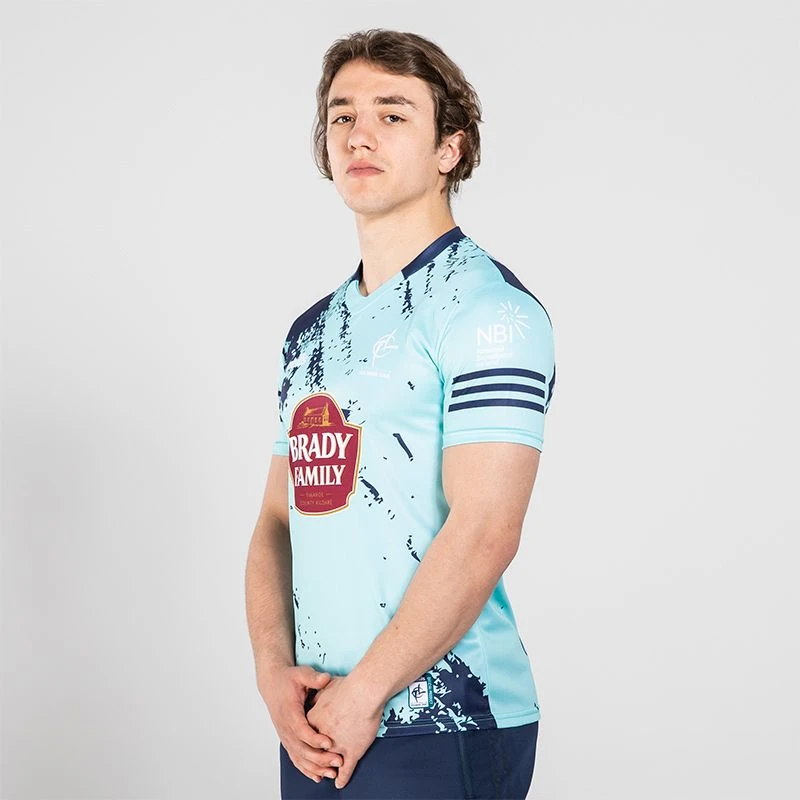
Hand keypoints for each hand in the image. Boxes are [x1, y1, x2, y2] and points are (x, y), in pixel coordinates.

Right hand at [258, 665, 345, 783]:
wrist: (273, 684)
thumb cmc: (289, 679)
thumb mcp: (300, 673)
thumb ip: (313, 677)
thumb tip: (325, 678)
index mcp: (289, 712)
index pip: (301, 729)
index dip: (314, 738)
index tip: (329, 742)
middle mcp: (285, 727)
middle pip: (301, 748)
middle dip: (320, 757)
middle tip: (338, 761)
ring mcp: (285, 736)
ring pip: (299, 757)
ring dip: (315, 767)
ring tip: (332, 773)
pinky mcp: (287, 740)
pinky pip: (296, 758)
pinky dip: (306, 769)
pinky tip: (318, 776)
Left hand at [306, 673, 383, 789]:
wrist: (364, 691)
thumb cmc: (347, 686)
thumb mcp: (325, 686)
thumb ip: (317, 693)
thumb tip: (314, 693)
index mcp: (313, 721)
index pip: (307, 736)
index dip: (310, 741)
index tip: (312, 744)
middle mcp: (322, 737)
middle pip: (315, 752)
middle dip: (316, 759)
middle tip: (318, 765)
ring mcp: (337, 747)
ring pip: (329, 764)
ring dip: (328, 770)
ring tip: (329, 775)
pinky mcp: (352, 752)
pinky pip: (345, 770)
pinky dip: (342, 778)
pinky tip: (340, 783)